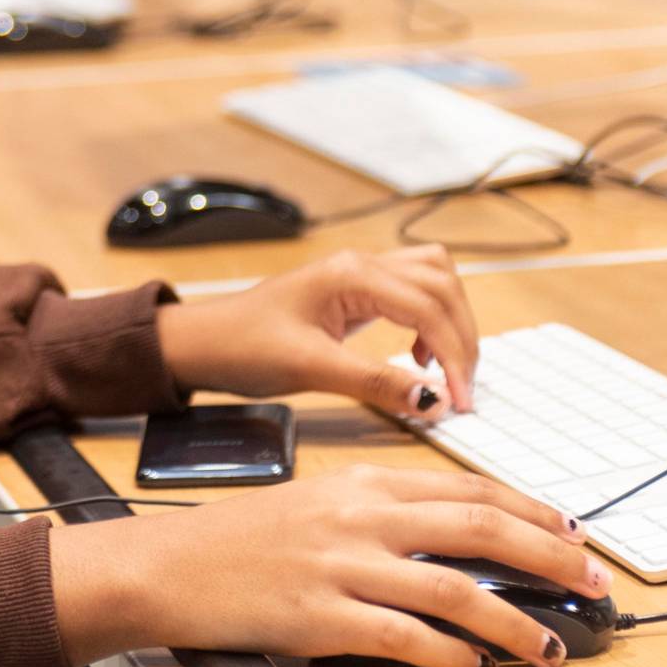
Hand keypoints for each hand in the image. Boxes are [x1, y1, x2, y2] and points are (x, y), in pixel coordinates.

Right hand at [48, 467, 603, 666]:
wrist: (168, 565)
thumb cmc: (240, 539)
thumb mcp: (317, 502)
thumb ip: (381, 511)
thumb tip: (454, 538)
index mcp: (361, 481)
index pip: (467, 488)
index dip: (531, 512)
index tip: (573, 534)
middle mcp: (360, 516)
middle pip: (478, 527)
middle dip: (548, 557)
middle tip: (592, 583)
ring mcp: (342, 567)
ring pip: (455, 588)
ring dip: (513, 622)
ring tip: (547, 645)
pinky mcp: (322, 617)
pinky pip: (405, 639)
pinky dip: (450, 655)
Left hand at [155, 246, 478, 418]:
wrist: (204, 342)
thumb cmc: (244, 346)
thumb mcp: (310, 368)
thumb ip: (375, 382)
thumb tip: (433, 400)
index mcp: (352, 275)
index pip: (429, 306)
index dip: (454, 354)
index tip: (461, 400)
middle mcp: (361, 265)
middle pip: (442, 284)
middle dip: (461, 337)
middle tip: (462, 391)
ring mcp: (360, 274)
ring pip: (434, 280)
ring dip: (451, 322)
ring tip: (444, 372)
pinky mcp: (357, 292)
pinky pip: (414, 293)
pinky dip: (431, 320)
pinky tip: (418, 356)